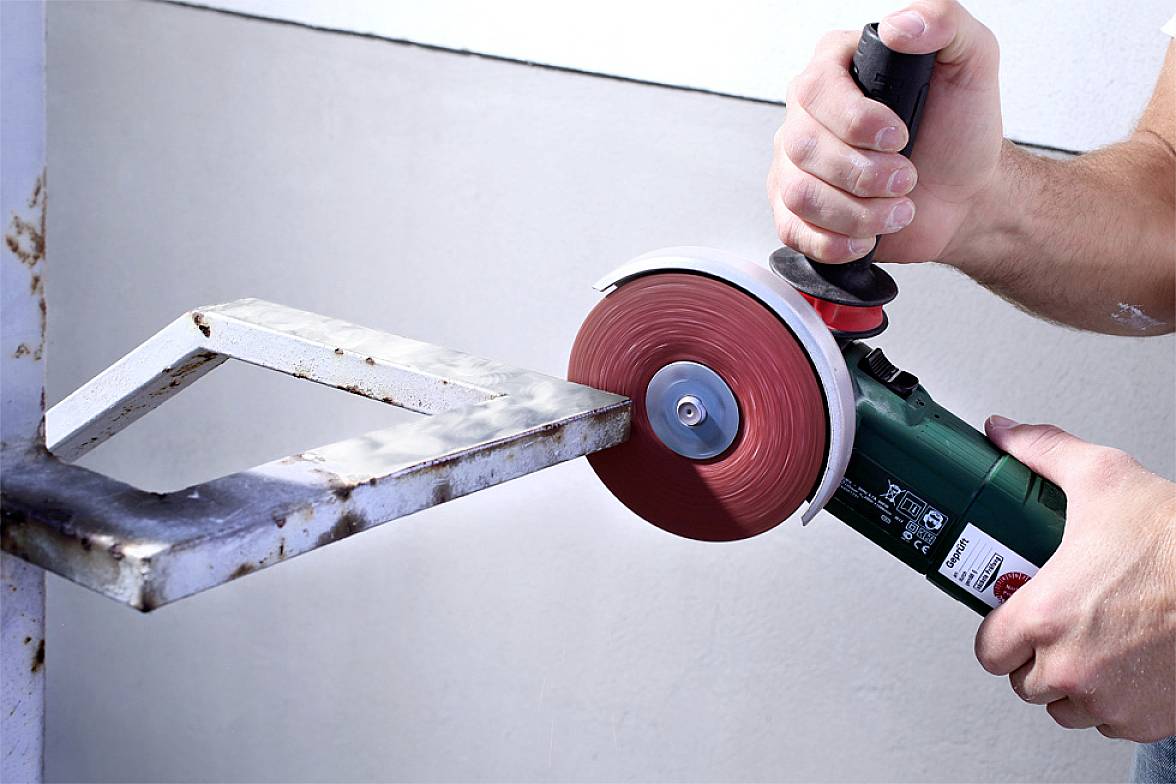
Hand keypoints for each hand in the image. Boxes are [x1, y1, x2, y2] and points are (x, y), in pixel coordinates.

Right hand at [767, 0, 1003, 262]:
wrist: (964, 197)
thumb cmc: (960, 133)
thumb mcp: (972, 62)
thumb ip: (945, 22)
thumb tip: (899, 26)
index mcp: (838, 67)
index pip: (816, 89)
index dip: (856, 121)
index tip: (899, 136)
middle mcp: (808, 115)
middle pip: (803, 146)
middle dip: (865, 174)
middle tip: (906, 177)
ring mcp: (796, 166)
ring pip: (801, 194)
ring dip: (859, 212)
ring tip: (896, 208)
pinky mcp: (796, 212)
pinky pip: (794, 231)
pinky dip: (838, 242)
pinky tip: (868, 234)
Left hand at [974, 416, 1175, 742]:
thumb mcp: (1104, 478)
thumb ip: (1043, 452)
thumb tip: (1004, 433)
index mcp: (1045, 617)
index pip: (988, 651)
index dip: (998, 633)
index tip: (1011, 617)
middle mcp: (1071, 668)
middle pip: (1024, 681)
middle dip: (1034, 655)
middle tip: (1057, 622)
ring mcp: (1110, 700)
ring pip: (1065, 706)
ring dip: (1070, 681)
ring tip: (1089, 641)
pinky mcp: (1147, 719)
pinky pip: (1110, 722)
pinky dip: (1113, 700)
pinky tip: (1124, 662)